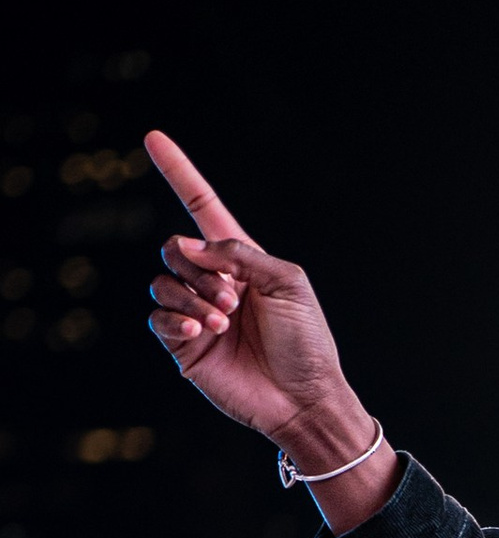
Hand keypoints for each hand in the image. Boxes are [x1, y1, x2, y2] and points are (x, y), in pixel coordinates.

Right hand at [142, 131, 392, 525]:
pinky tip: (203, 333)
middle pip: (174, 246)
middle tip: (233, 300)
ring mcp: (196, 313)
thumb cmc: (307, 344)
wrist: (304, 401)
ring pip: (164, 281)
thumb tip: (190, 245)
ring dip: (194, 298)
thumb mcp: (287, 283)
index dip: (178, 171)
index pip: (201, 205)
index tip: (153, 137)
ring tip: (225, 323)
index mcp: (241, 259)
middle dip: (199, 268)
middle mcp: (214, 281)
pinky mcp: (185, 345)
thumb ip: (240, 253)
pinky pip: (158, 316)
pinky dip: (177, 319)